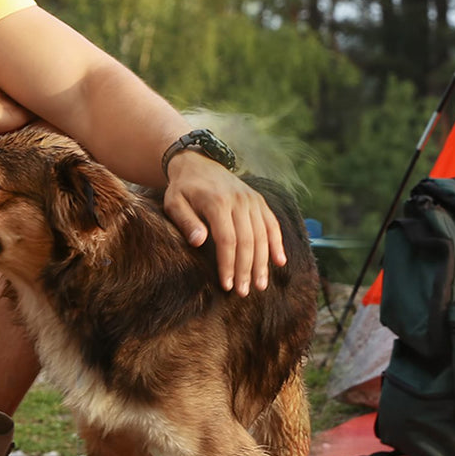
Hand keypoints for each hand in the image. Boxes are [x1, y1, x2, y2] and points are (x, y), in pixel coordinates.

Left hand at [161, 153, 286, 294]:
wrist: (198, 163)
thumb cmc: (183, 189)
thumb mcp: (174, 203)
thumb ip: (187, 222)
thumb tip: (200, 242)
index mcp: (217, 202)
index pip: (227, 239)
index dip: (228, 264)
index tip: (228, 285)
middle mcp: (239, 200)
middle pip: (247, 240)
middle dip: (247, 269)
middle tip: (244, 292)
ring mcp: (252, 200)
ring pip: (263, 235)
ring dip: (263, 262)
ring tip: (260, 285)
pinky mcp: (259, 201)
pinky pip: (272, 224)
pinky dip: (277, 243)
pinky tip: (280, 262)